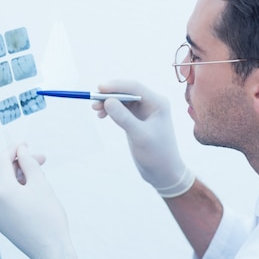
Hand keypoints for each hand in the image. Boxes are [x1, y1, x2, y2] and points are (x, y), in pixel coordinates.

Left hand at [0, 145, 80, 258]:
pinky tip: (36, 195)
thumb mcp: (41, 184)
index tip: (27, 144)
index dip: (14, 149)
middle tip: (42, 160)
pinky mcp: (4, 224)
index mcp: (2, 191)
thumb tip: (21, 152)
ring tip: (42, 179)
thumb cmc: (48, 217)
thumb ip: (29, 164)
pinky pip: (9, 202)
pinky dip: (20, 193)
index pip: (2, 160)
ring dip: (22, 179)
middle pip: (5, 174)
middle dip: (22, 164)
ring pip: (8, 188)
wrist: (51, 251)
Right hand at [93, 80, 194, 196]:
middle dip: (110, 94)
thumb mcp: (140, 136)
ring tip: (95, 109)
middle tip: (94, 101)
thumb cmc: (157, 154)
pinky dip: (111, 110)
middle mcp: (151, 104)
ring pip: (122, 100)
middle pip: (127, 92)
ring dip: (108, 102)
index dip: (116, 86)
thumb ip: (124, 118)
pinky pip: (121, 110)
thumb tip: (108, 101)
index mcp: (157, 103)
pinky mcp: (136, 120)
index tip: (99, 88)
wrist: (164, 172)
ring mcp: (143, 112)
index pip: (134, 87)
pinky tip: (102, 115)